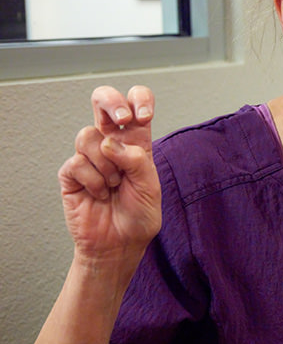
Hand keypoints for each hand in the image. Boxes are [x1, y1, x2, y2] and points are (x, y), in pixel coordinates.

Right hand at [58, 86, 161, 262]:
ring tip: (114, 185)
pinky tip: (99, 195)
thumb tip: (109, 143)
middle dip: (111, 101)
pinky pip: (77, 163)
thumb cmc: (139, 214)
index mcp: (136, 141)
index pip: (136, 103)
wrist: (120, 244)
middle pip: (103, 101)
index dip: (139, 99)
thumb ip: (136, 160)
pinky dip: (93, 181)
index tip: (143, 117)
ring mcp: (89, 156)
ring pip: (88, 136)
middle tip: (122, 119)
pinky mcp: (71, 173)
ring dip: (106, 164)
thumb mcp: (150, 186)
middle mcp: (112, 143)